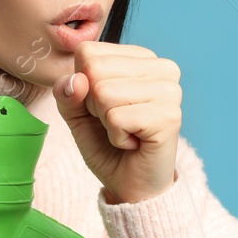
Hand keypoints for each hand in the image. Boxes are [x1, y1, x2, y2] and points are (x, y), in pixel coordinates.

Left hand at [52, 40, 181, 204]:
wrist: (132, 185)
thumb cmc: (108, 145)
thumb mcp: (77, 114)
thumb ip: (68, 93)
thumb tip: (75, 80)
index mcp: (141, 58)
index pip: (87, 52)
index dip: (84, 86)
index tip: (105, 107)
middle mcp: (162, 68)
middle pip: (94, 70)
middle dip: (94, 105)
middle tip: (117, 122)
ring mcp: (169, 90)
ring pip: (104, 93)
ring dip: (106, 122)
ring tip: (127, 132)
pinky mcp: (169, 116)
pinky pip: (117, 118)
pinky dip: (117, 137)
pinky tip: (135, 143)